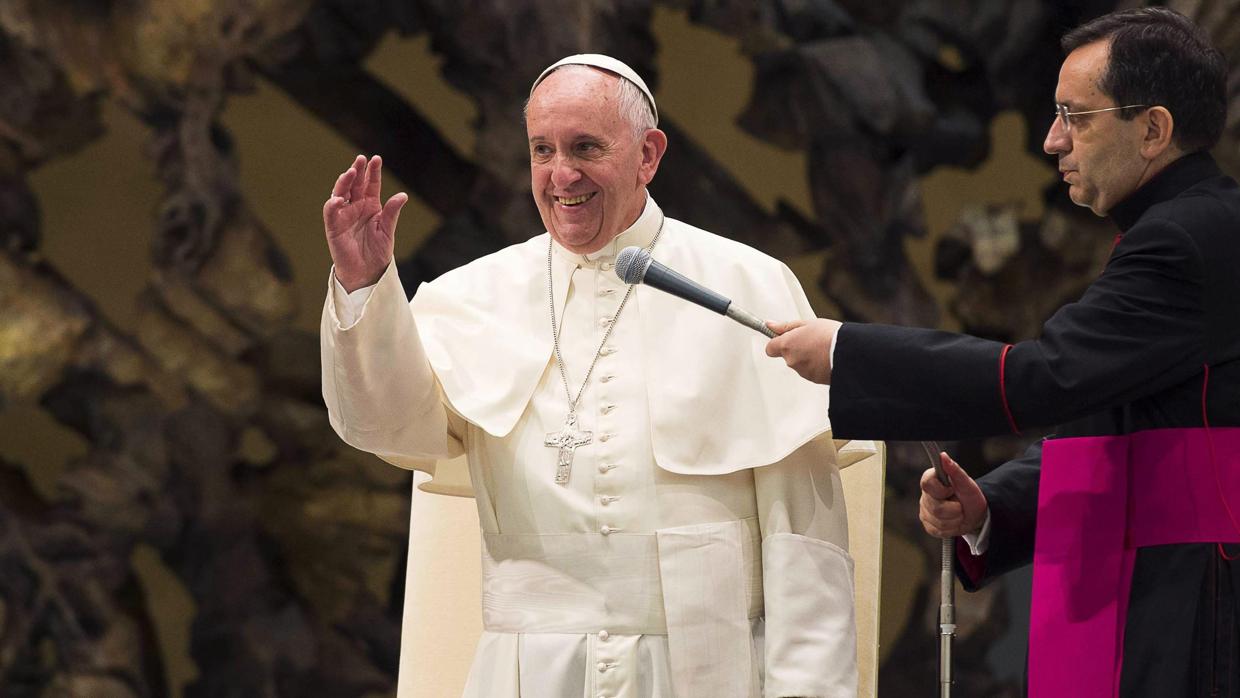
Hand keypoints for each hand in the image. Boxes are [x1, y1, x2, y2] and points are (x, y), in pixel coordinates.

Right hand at [324, 154, 408, 291]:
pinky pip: (331, 213)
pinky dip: (333, 204)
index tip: (376, 159)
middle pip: (355, 184)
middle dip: (357, 171)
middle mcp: (356, 207)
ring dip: (344, 182)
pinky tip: (339, 198)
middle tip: (361, 159)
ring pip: (341, 193)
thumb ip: (392, 212)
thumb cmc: (377, 251)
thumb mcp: (388, 230)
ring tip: (350, 172)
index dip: (372, 172)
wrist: (368, 272)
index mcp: (370, 205)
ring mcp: (344, 215)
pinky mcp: (334, 227)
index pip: (371, 184)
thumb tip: (403, 195)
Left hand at [764, 318, 840, 383]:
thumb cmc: (829, 335)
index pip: (770, 348)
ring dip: (807, 357)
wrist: (849, 353)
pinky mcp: (814, 379)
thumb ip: (785, 326)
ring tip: (822, 348)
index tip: (784, 338)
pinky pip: (811, 371)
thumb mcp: (807, 323)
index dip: (777, 342)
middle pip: (787, 355)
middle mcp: (792, 360)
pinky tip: (827, 357)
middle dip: (796, 348)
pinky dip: (816, 365)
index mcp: (787, 345)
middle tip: (811, 339)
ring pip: (800, 363)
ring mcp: (802, 371)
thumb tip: (770, 325)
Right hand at [919, 452, 987, 537]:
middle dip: (954, 509)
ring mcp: (925, 511)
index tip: (951, 490)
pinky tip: (954, 521)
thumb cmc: (970, 496)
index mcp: (932, 481)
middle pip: (935, 507)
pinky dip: (951, 528)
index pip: (927, 483)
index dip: (941, 490)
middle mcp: (925, 496)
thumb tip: (943, 456)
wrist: (974, 514)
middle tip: (960, 505)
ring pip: (938, 521)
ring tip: (959, 513)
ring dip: (955, 519)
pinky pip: (938, 530)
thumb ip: (954, 470)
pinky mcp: (928, 525)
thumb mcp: (967, 483)